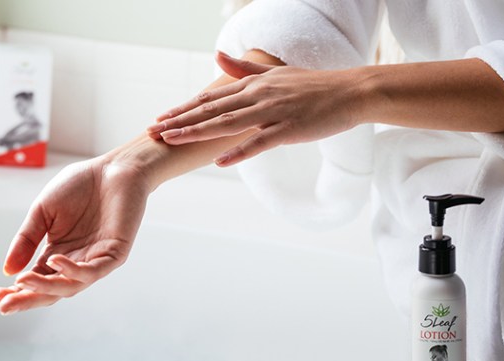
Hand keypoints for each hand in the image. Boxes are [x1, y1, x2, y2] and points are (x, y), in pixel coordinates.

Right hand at [0, 156, 149, 314]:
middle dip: (28, 298)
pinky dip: (73, 270)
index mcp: (57, 253)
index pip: (35, 280)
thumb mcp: (43, 212)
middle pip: (52, 290)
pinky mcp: (115, 254)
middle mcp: (76, 261)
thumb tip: (7, 271)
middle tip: (4, 305)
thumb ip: (27, 240)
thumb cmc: (80, 187)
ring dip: (47, 286)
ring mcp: (96, 259)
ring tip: (23, 282)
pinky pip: (94, 270)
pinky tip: (54, 261)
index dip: (15, 291)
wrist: (112, 169)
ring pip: (72, 285)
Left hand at [147, 51, 363, 165]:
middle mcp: (258, 95)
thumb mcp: (276, 73)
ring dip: (197, 132)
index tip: (161, 118)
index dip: (184, 109)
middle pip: (211, 110)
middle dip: (180, 120)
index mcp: (254, 84)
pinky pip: (259, 142)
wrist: (349, 92)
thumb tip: (218, 56)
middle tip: (154, 130)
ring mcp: (273, 111)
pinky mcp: (288, 128)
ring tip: (173, 140)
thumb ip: (245, 68)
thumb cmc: (314, 85)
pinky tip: (220, 161)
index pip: (211, 98)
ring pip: (227, 123)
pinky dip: (239, 151)